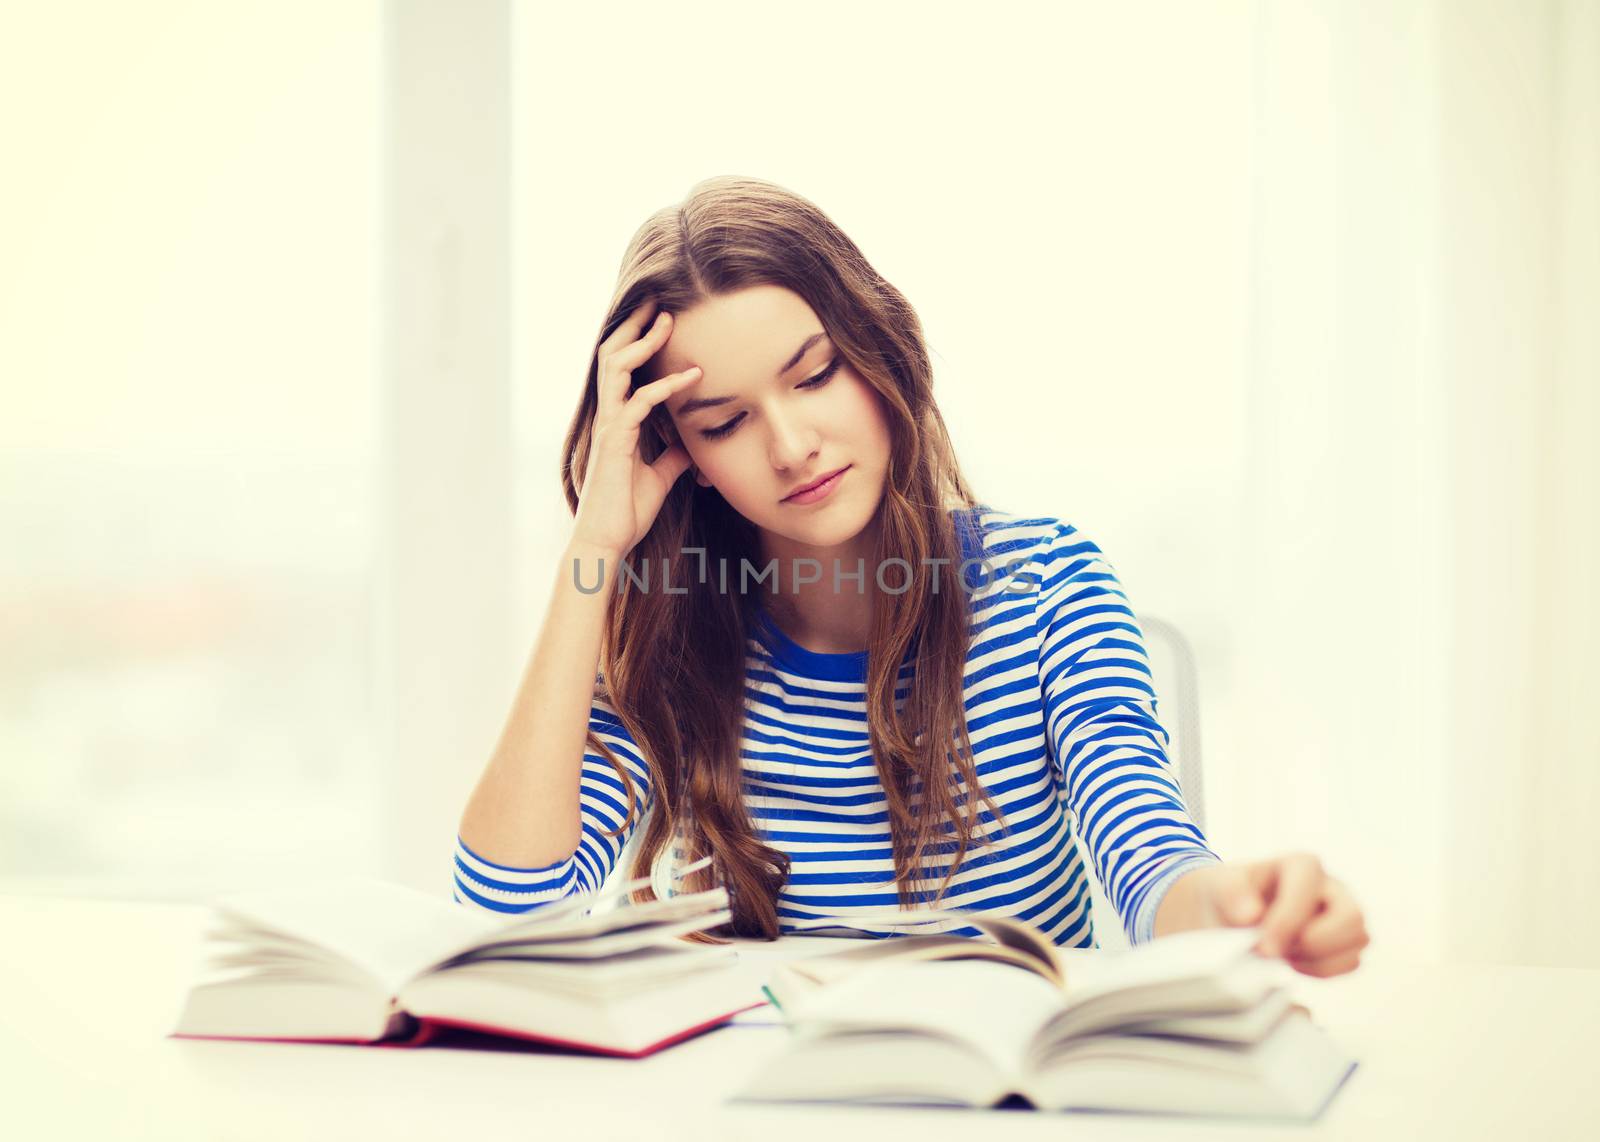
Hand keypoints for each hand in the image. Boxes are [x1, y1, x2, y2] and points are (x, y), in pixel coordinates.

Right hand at [570, 295, 704, 557]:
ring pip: (617, 367)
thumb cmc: (626, 512)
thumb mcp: (660, 477)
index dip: (639, 343)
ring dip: (643, 341)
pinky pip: (639, 402)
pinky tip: (692, 377)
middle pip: (614, 355)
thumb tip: (691, 446)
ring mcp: (609, 426)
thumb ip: (672, 457)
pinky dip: (666, 386)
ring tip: (667, 320)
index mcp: (616, 420)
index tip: (662, 322)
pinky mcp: (615, 442)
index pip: (623, 369)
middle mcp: (608, 416)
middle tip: (658, 301)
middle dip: (634, 326)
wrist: (607, 542)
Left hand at [1160, 854, 1369, 977]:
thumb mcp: (1218, 886)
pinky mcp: (1345, 940)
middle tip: (1278, 952)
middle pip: (1352, 916)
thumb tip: (1252, 915)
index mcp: (1301, 864)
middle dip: (1316, 943)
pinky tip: (1294, 962)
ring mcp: (1342, 913)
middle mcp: (1330, 886)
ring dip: (1318, 959)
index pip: (1309, 887)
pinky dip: (1322, 970)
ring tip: (1283, 953)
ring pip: (1358, 941)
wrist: (1228, 914)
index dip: (1288, 921)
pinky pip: (1352, 961)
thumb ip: (1231, 893)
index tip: (1262, 947)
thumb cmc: (1228, 895)